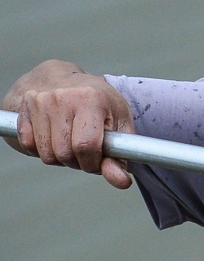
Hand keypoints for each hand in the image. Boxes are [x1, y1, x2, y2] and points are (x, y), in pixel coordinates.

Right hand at [2, 60, 135, 188]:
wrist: (65, 78)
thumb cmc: (99, 103)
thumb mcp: (120, 124)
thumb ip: (121, 155)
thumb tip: (121, 182)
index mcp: (91, 99)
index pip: (86, 146)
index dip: (93, 162)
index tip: (98, 161)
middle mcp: (62, 97)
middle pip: (64, 153)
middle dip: (78, 161)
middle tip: (86, 151)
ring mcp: (40, 102)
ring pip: (46, 153)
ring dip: (60, 158)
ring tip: (71, 143)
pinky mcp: (24, 108)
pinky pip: (28, 145)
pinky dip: (42, 150)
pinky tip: (54, 138)